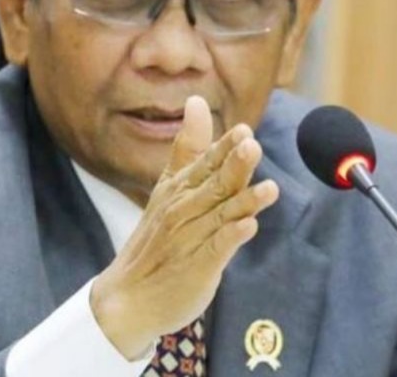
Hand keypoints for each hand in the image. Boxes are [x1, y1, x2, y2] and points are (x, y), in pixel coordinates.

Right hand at [90, 95, 278, 358]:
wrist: (128, 296)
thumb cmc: (156, 236)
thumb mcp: (168, 185)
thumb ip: (188, 146)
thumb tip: (197, 101)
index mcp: (179, 187)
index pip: (206, 162)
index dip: (225, 148)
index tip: (243, 131)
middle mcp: (185, 209)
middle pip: (216, 184)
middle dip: (235, 166)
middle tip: (252, 146)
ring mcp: (191, 238)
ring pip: (222, 214)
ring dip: (244, 201)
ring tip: (269, 189)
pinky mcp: (198, 267)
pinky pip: (217, 249)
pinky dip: (232, 238)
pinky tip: (249, 228)